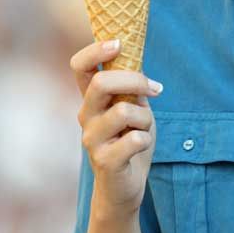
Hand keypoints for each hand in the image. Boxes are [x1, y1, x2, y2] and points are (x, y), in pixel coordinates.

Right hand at [70, 38, 162, 220]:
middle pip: (100, 83)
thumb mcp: (134, 109)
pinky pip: (134, 139)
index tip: (119, 44)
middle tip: (154, 89)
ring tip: (144, 129)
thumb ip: (132, 88)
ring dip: (145, 117)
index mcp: (91, 100)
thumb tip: (139, 64)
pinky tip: (141, 146)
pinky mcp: (104, 161)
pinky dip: (145, 139)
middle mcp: (86, 116)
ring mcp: (91, 140)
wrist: (126, 188)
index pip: (79, 67)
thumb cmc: (131, 143)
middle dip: (134, 80)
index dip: (95, 50)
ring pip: (123, 111)